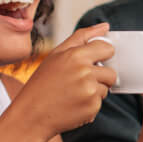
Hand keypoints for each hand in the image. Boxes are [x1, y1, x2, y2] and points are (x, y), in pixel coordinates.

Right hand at [16, 23, 116, 139]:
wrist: (31, 115)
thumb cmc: (43, 83)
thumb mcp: (57, 54)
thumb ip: (83, 37)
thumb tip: (105, 26)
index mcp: (75, 55)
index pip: (108, 49)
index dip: (102, 56)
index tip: (93, 62)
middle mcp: (84, 72)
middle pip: (111, 72)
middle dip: (100, 77)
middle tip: (78, 82)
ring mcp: (89, 91)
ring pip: (106, 88)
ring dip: (94, 91)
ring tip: (73, 94)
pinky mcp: (92, 107)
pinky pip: (100, 103)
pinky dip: (89, 104)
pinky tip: (73, 105)